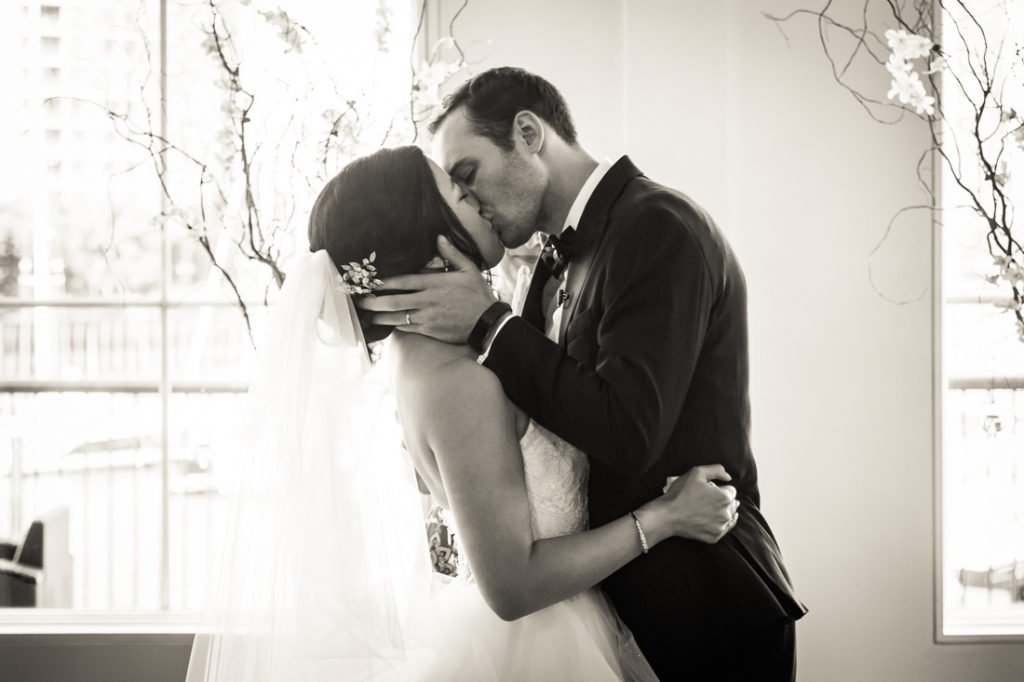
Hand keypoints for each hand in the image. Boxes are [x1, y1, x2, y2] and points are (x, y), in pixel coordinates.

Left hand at [356, 235, 497, 343]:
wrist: (488, 322)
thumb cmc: (478, 294)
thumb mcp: (468, 269)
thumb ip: (451, 254)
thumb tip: (439, 237)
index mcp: (435, 283)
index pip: (403, 281)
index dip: (384, 282)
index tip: (370, 281)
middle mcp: (428, 300)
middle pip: (394, 301)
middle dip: (374, 301)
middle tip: (360, 300)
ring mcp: (428, 317)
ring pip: (397, 317)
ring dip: (379, 316)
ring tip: (366, 314)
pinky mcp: (430, 330)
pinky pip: (407, 328)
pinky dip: (394, 326)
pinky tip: (385, 325)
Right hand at [649, 464, 738, 543]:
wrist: (667, 515)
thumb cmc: (680, 493)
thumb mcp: (696, 473)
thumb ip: (716, 470)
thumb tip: (728, 477)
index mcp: (724, 498)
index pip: (732, 491)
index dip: (720, 488)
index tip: (710, 490)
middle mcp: (726, 514)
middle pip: (732, 505)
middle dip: (723, 501)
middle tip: (708, 500)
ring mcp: (720, 527)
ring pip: (729, 517)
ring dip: (723, 513)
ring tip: (709, 510)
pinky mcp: (714, 537)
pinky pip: (723, 530)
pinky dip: (718, 525)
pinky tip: (711, 520)